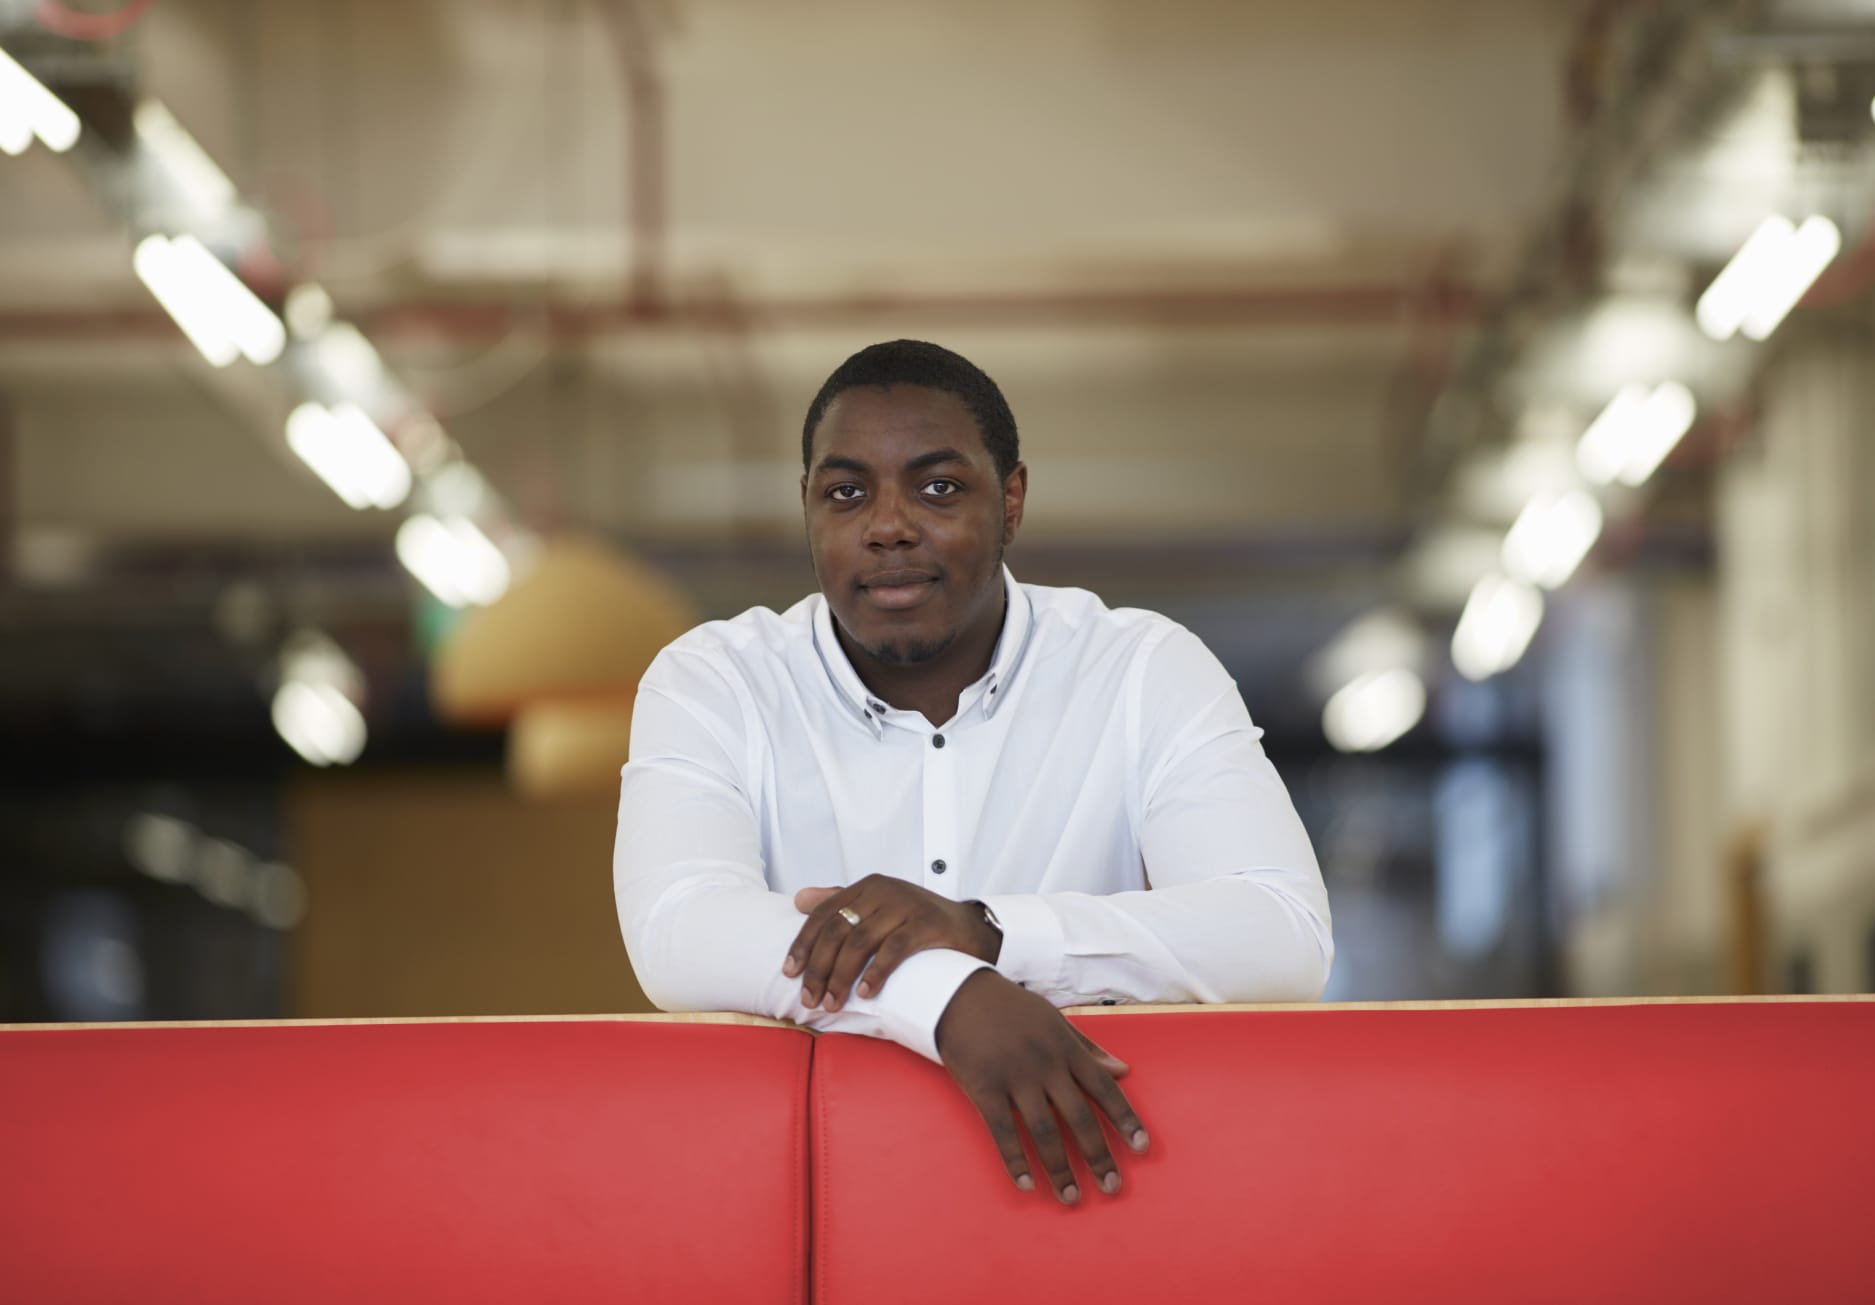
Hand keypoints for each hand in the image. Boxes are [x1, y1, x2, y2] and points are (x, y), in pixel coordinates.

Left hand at [783, 874, 997, 1010]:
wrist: (970, 929)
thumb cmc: (918, 921)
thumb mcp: (877, 906)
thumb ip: (839, 901)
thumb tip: (798, 899)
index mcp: (867, 886)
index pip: (823, 913)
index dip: (803, 943)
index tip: (790, 972)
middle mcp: (883, 890)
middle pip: (837, 930)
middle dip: (818, 967)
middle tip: (810, 999)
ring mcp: (905, 905)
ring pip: (860, 942)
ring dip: (841, 977)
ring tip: (832, 1003)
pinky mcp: (926, 924)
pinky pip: (893, 950)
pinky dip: (876, 973)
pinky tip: (866, 994)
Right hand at [934, 968, 1148, 1205]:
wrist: (960, 994)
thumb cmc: (1012, 1007)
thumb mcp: (1055, 1020)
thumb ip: (1089, 1047)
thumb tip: (1123, 1071)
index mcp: (1066, 1048)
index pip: (1104, 1088)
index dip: (1125, 1119)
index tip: (1142, 1147)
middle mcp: (1046, 1065)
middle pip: (1079, 1118)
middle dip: (1098, 1155)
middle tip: (1112, 1187)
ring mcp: (1014, 1077)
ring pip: (1044, 1131)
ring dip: (1060, 1168)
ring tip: (1072, 1197)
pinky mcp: (984, 1087)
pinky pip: (1003, 1131)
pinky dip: (1016, 1160)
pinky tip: (1027, 1184)